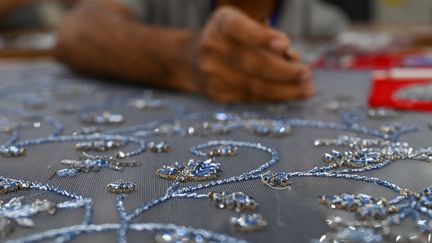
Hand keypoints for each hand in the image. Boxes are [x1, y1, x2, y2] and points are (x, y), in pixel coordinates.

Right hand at [194, 6, 314, 101]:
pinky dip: (273, 97)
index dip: (261, 37)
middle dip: (284, 72)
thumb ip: (268, 38)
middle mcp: (213, 47)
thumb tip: (292, 58)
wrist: (193, 60)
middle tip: (307, 75)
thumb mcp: (246, 27)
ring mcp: (212, 73)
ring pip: (253, 86)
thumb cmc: (232, 40)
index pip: (240, 28)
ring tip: (306, 89)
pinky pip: (250, 98)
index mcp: (222, 23)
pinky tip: (289, 95)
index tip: (285, 43)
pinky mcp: (217, 93)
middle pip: (251, 63)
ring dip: (284, 90)